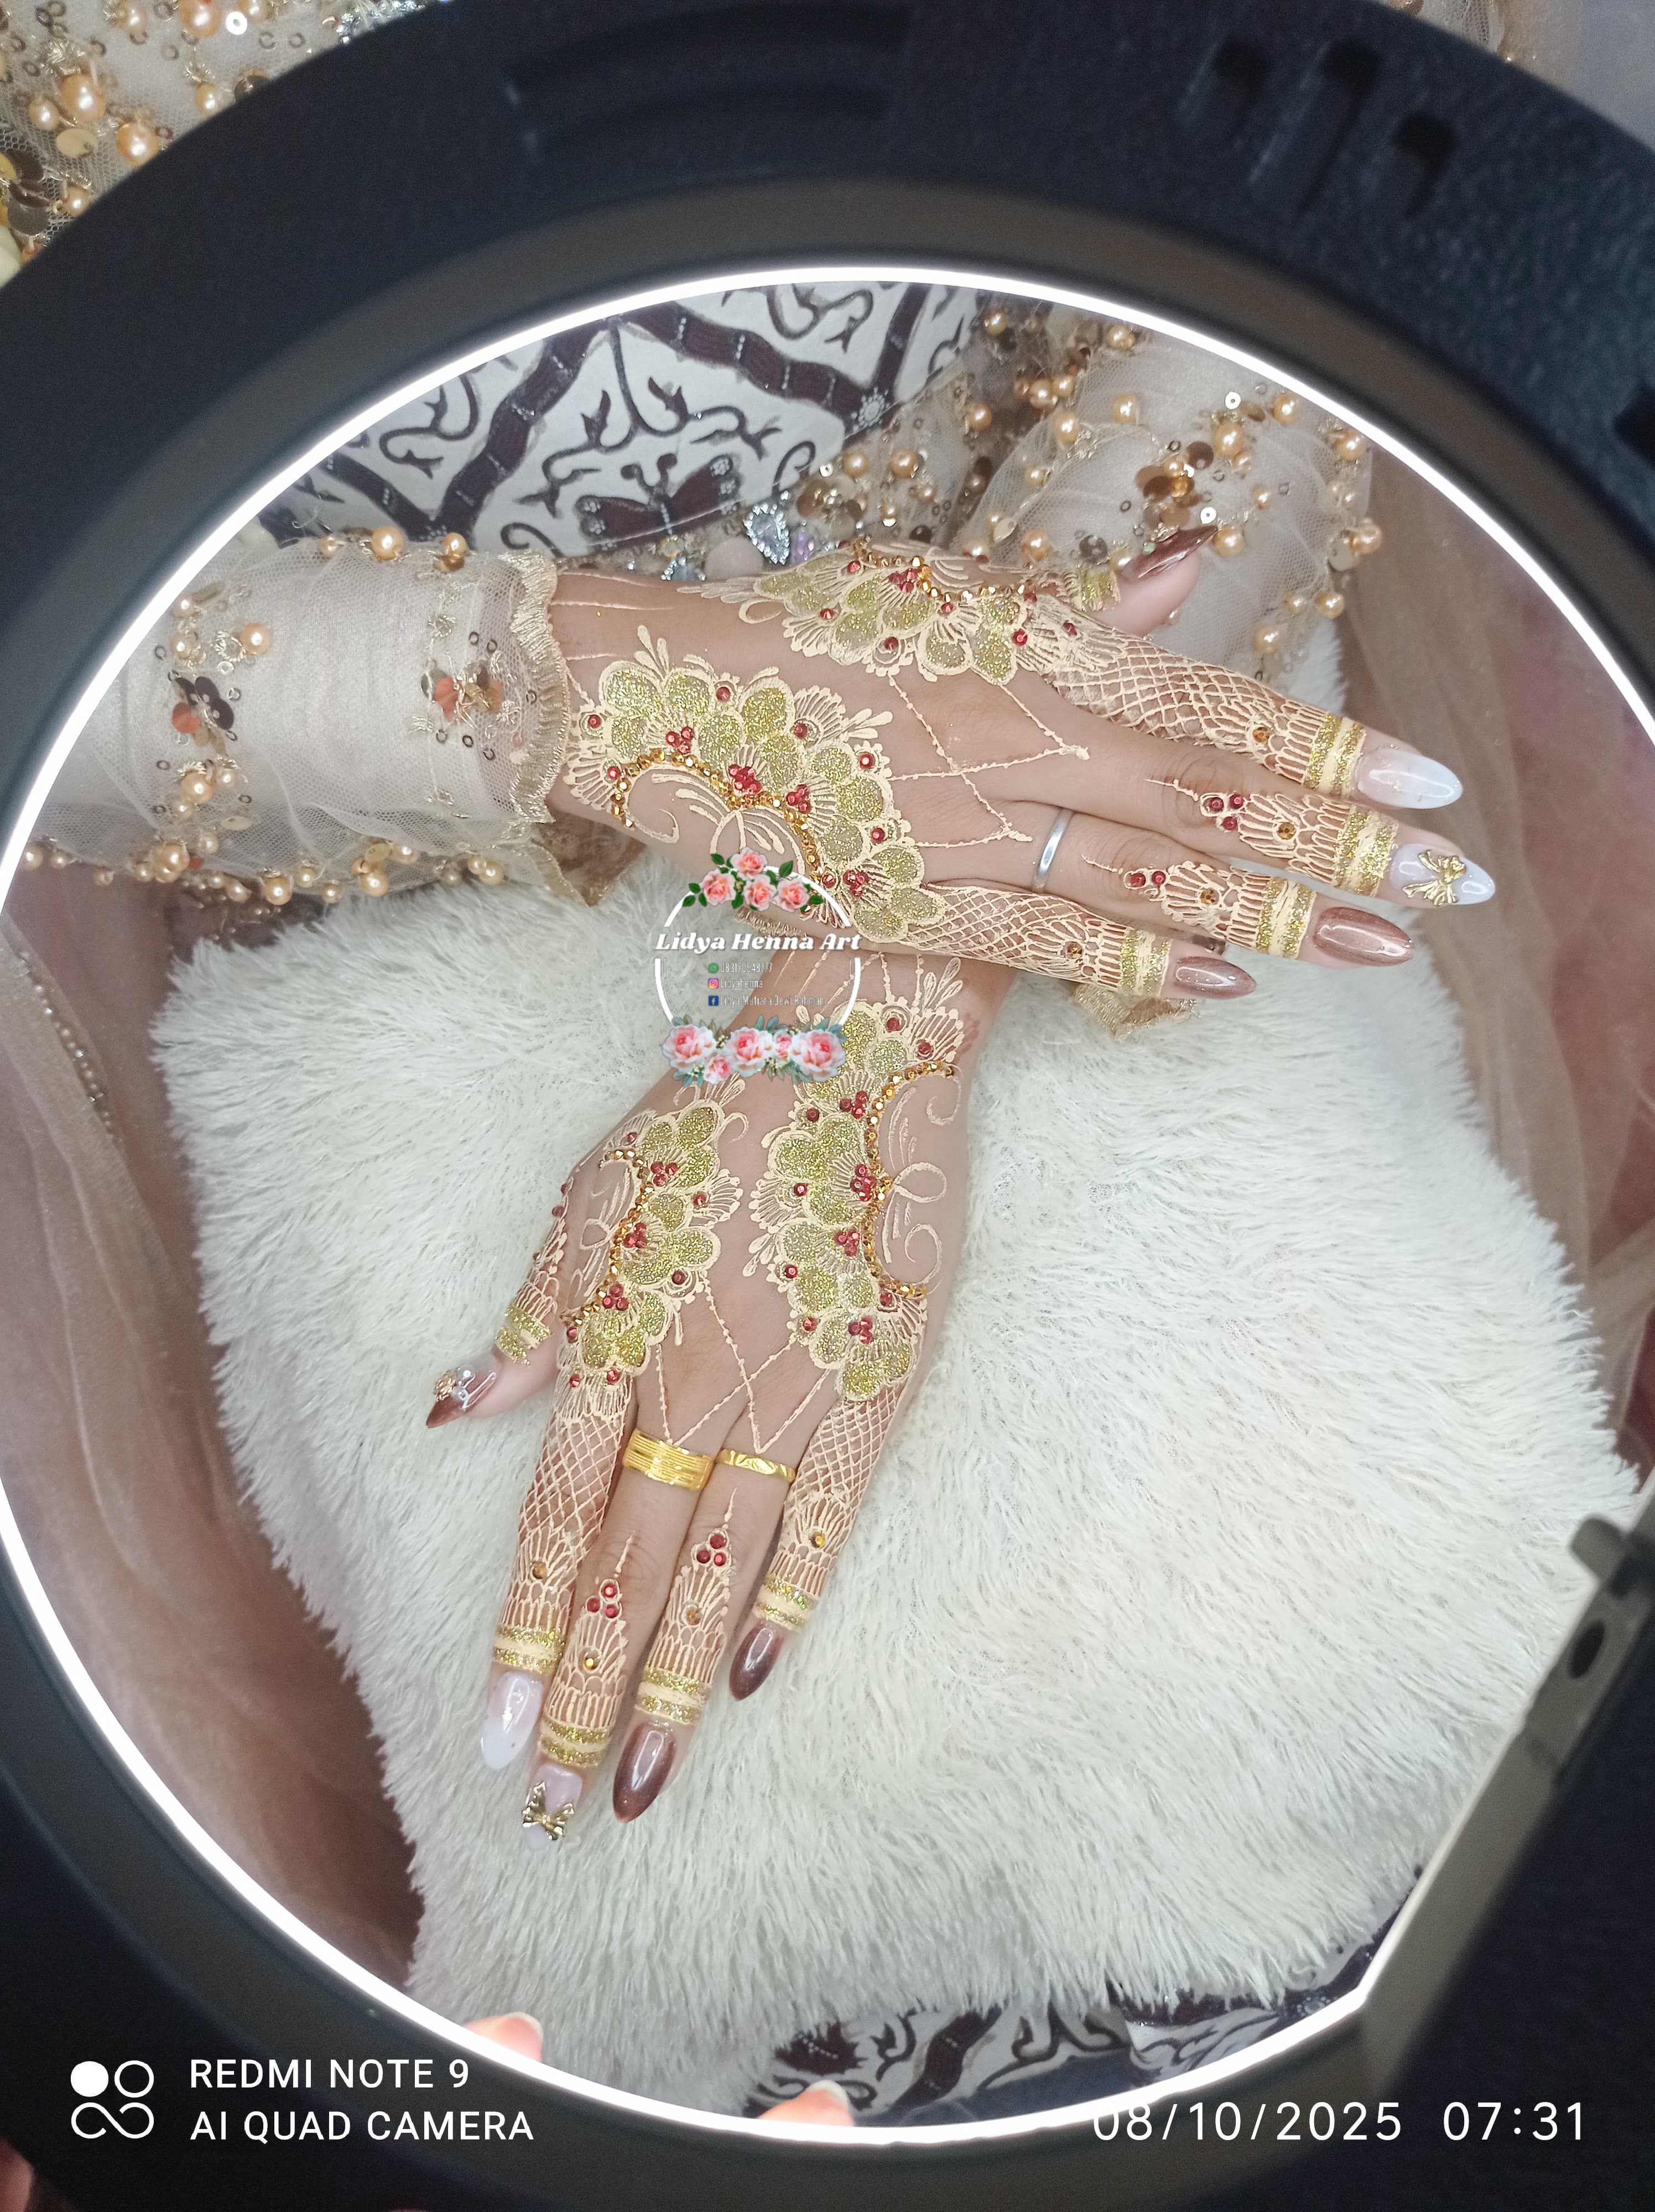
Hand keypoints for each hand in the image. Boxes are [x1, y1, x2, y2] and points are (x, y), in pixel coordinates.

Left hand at [429, 950, 998, 1834]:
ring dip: (679, 1682)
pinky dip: (789, 1598)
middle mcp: (692, 1388)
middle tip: (558, 1806)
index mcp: (618, 1342)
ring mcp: (789, 1394)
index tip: (495, 1735)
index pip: (560, 1523)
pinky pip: (826, 1516)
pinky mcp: (875, 1387)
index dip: (528, 1636)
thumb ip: (535, 1315)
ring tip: (644, 1780)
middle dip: (589, 1695)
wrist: (851, 1054)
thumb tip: (457, 1411)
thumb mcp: (593, 1193)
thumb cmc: (713, 1116)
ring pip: (720, 1568)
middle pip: (631, 1570)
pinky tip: (759, 1677)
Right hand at [543, 531, 1483, 1000]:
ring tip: (1373, 949)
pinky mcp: (906, 899)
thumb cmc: (807, 629)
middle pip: (1206, 805)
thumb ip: (1077, 603)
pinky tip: (1223, 985)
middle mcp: (1012, 737)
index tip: (1427, 785)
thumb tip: (1188, 582)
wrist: (661, 697)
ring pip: (1144, 884)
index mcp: (1030, 648)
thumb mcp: (947, 588)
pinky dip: (1134, 967)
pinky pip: (1038, 944)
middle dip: (1337, 850)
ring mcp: (960, 828)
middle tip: (1445, 888)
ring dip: (1269, 918)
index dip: (1326, 750)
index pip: (1213, 709)